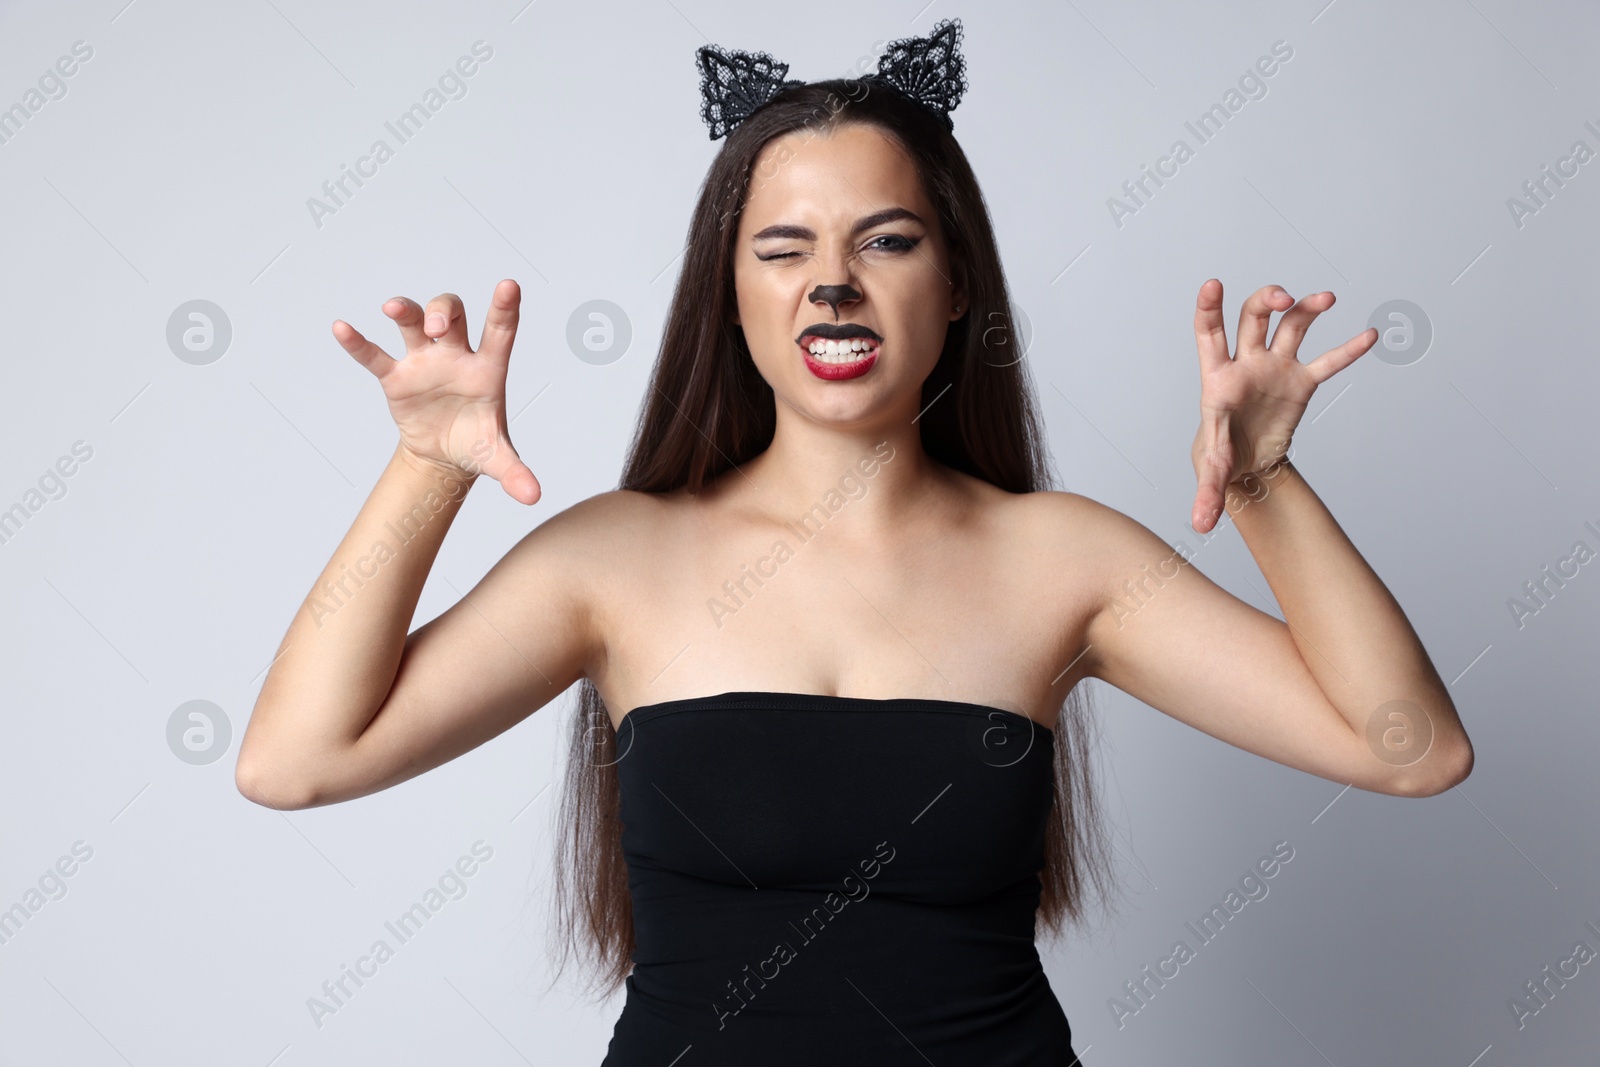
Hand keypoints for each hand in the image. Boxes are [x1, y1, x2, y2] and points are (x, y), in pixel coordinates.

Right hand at [333, 279, 540, 504]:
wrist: (444, 455)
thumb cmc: (476, 443)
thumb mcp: (496, 459)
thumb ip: (515, 473)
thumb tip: (533, 496)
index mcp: (488, 369)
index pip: (500, 331)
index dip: (504, 308)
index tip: (509, 285)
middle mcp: (456, 356)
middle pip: (451, 314)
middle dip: (443, 312)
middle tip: (436, 326)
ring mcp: (425, 362)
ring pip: (414, 322)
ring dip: (406, 311)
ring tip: (393, 309)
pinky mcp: (396, 377)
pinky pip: (374, 356)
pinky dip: (358, 344)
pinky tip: (341, 328)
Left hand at [1188, 279, 1374, 532]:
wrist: (1248, 462)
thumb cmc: (1223, 455)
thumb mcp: (1215, 472)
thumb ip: (1209, 493)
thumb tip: (1202, 525)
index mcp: (1218, 377)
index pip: (1210, 333)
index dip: (1209, 308)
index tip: (1212, 284)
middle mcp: (1247, 364)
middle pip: (1254, 318)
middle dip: (1266, 302)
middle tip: (1282, 299)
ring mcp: (1276, 368)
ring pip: (1292, 327)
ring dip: (1306, 308)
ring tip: (1326, 299)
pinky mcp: (1302, 383)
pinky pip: (1327, 362)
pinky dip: (1347, 351)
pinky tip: (1369, 336)